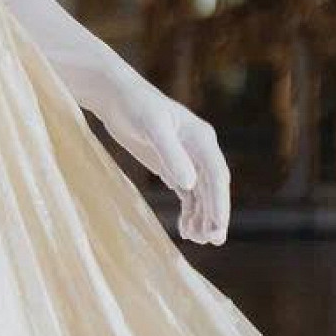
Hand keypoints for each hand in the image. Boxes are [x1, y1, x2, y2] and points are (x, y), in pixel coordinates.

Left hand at [91, 87, 229, 244]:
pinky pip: (188, 194)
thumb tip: (189, 184)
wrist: (115, 95)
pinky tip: (185, 229)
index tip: (218, 226)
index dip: (220, 202)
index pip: (217, 175)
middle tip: (213, 240)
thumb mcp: (152, 127)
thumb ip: (170, 153)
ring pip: (202, 194)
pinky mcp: (172, 166)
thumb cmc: (135, 106)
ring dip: (202, 217)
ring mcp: (187, 159)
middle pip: (213, 187)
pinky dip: (189, 212)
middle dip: (215, 214)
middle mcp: (199, 149)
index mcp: (202, 138)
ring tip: (196, 239)